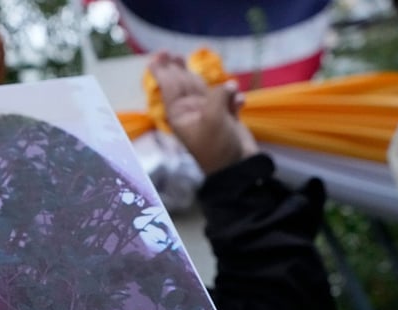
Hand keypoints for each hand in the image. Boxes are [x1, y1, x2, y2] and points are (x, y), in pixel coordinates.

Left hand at [148, 51, 258, 174]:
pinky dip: (233, 98)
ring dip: (198, 77)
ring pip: (202, 89)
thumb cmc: (217, 146)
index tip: (159, 55)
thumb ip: (217, 97)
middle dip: (177, 70)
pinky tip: (238, 101)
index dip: (163, 71)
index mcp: (180, 114)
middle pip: (182, 85)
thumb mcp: (213, 120)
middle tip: (172, 54)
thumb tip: (229, 85)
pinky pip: (228, 100)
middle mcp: (192, 111)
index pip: (169, 87)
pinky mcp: (226, 117)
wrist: (237, 168)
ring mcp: (209, 114)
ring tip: (190, 62)